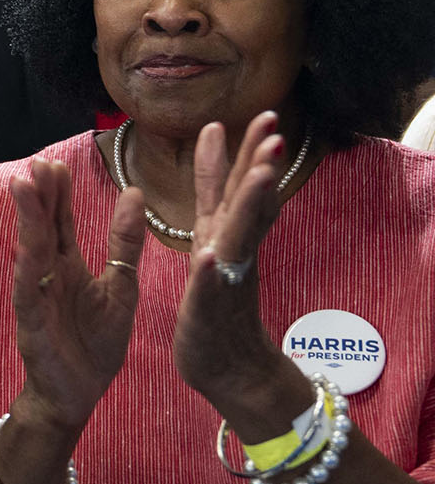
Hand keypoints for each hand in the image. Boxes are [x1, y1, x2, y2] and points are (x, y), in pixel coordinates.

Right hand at [9, 158, 145, 433]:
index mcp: (68, 265)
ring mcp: (36, 295)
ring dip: (27, 219)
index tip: (56, 164)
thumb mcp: (121, 287)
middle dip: (39, 196)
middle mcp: (47, 274)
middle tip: (38, 164)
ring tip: (23, 186)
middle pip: (42, 227)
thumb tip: (134, 193)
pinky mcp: (31, 321)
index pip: (60, 221)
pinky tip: (27, 244)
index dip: (58, 194)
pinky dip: (28, 265)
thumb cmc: (96, 344)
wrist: (79, 393)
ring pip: (30, 250)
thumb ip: (124, 243)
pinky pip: (29, 289)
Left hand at [173, 114, 307, 421]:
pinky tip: (209, 257)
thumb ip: (214, 192)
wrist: (229, 368)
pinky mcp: (209, 311)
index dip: (248, 152)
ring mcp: (224, 280)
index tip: (265, 115)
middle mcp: (232, 252)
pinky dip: (210, 272)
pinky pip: (210, 289)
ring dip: (249, 208)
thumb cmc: (215, 299)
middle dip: (259, 166)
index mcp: (225, 234)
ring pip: (239, 239)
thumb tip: (217, 141)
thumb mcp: (211, 237)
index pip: (238, 186)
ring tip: (259, 176)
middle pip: (248, 204)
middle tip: (274, 130)